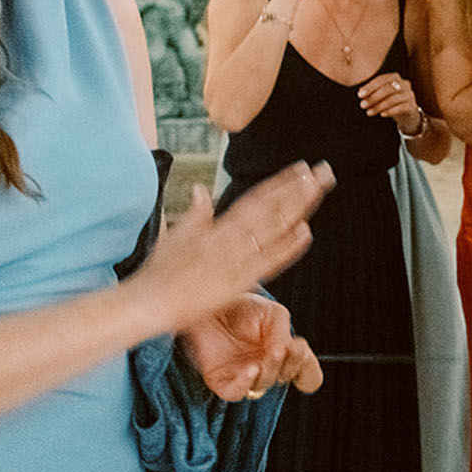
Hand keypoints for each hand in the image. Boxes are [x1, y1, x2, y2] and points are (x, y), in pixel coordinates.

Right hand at [130, 163, 333, 334]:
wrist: (147, 303)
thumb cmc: (159, 272)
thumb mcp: (176, 235)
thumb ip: (196, 212)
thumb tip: (200, 189)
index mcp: (218, 226)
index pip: (256, 198)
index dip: (281, 182)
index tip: (301, 168)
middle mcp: (230, 238)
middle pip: (271, 207)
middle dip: (299, 188)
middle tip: (323, 170)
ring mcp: (236, 259)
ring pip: (273, 228)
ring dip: (298, 207)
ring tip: (319, 188)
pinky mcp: (238, 281)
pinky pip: (267, 262)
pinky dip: (287, 248)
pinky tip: (305, 232)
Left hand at [178, 293, 322, 401]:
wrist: (210, 305)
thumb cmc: (242, 307)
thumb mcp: (274, 314)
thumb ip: (284, 334)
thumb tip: (286, 352)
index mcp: (282, 353)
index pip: (305, 374)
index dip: (306, 367)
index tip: (298, 347)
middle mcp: (264, 367)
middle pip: (286, 378)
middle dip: (290, 364)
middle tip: (286, 347)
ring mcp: (243, 375)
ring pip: (263, 386)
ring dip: (271, 370)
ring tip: (271, 354)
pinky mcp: (220, 380)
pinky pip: (236, 393)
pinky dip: (246, 383)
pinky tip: (252, 368)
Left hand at [356, 70, 423, 133]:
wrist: (407, 115)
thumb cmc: (390, 102)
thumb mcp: (380, 95)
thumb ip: (371, 92)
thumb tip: (360, 92)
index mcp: (395, 78)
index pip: (382, 79)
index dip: (370, 87)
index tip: (360, 95)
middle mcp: (404, 84)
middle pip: (388, 88)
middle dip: (373, 97)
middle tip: (363, 105)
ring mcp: (410, 95)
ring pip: (394, 98)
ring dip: (379, 106)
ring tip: (369, 112)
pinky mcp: (412, 106)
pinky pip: (401, 107)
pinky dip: (390, 111)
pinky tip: (382, 114)